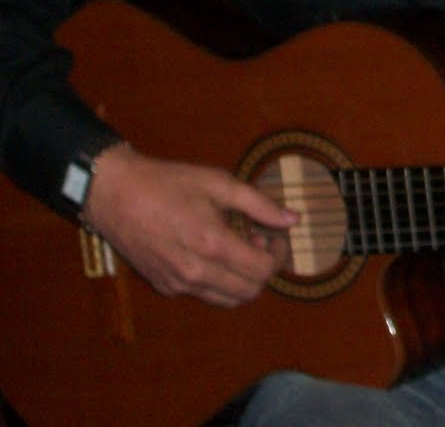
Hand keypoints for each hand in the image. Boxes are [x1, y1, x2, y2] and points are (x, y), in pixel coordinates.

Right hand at [82, 143, 297, 306]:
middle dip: (263, 269)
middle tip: (258, 241)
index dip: (278, 256)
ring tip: (236, 247)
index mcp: (211, 245)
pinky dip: (218, 281)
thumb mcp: (218, 183)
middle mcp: (194, 272)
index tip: (275, 236)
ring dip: (242, 279)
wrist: (113, 194)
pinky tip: (211, 253)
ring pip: (226, 300)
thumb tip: (293, 219)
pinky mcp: (163, 286)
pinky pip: (203, 294)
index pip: (262, 272)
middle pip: (249, 292)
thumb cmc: (167, 183)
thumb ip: (259, 204)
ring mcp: (176, 283)